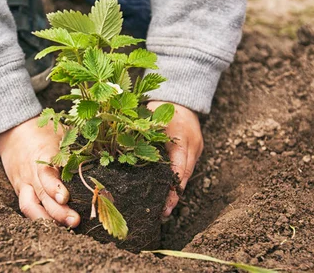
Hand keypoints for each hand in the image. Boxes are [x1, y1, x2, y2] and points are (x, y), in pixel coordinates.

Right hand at [0, 117, 80, 226]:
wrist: (13, 131)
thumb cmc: (44, 132)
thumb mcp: (61, 133)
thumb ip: (76, 146)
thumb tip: (104, 155)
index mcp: (42, 155)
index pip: (45, 174)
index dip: (53, 187)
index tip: (65, 198)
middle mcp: (31, 172)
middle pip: (41, 195)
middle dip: (57, 212)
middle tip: (75, 221)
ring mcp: (24, 183)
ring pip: (29, 206)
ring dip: (46, 220)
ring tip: (65, 229)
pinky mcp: (21, 191)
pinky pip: (28, 207)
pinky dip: (40, 217)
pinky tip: (56, 226)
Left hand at [147, 101, 203, 217]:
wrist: (181, 98)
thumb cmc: (159, 106)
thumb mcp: (148, 116)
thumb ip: (137, 132)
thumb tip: (118, 150)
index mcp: (180, 135)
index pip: (178, 166)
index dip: (172, 187)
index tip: (165, 204)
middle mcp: (192, 144)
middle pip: (185, 175)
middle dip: (175, 196)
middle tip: (163, 214)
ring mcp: (195, 148)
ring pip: (186, 174)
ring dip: (176, 191)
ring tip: (164, 210)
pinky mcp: (194, 151)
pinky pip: (186, 169)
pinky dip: (177, 181)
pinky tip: (167, 194)